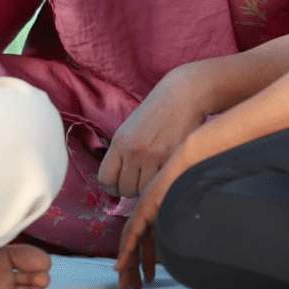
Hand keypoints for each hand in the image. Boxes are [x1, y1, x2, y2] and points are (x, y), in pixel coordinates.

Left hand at [97, 65, 205, 198]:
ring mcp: (154, 158)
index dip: (111, 185)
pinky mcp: (173, 161)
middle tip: (140, 178)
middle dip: (131, 188)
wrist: (183, 96)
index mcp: (119, 143)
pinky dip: (163, 184)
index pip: (105, 179)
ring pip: (144, 192)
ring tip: (153, 175)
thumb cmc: (155, 111)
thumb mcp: (129, 128)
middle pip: (125, 190)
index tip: (119, 183)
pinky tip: (165, 173)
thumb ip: (122, 154)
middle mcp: (134, 153)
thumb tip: (116, 183)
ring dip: (147, 189)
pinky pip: (162, 185)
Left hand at [114, 144, 193, 288]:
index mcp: (158, 209)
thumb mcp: (189, 204)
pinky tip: (121, 263)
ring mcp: (147, 206)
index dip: (140, 257)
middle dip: (133, 266)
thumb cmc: (198, 177)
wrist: (196, 157)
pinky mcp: (148, 206)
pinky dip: (127, 249)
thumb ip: (183, 221)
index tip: (141, 275)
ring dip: (128, 263)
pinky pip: (134, 231)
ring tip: (127, 283)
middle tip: (129, 286)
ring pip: (131, 240)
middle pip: (136, 241)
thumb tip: (194, 245)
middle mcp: (149, 209)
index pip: (144, 237)